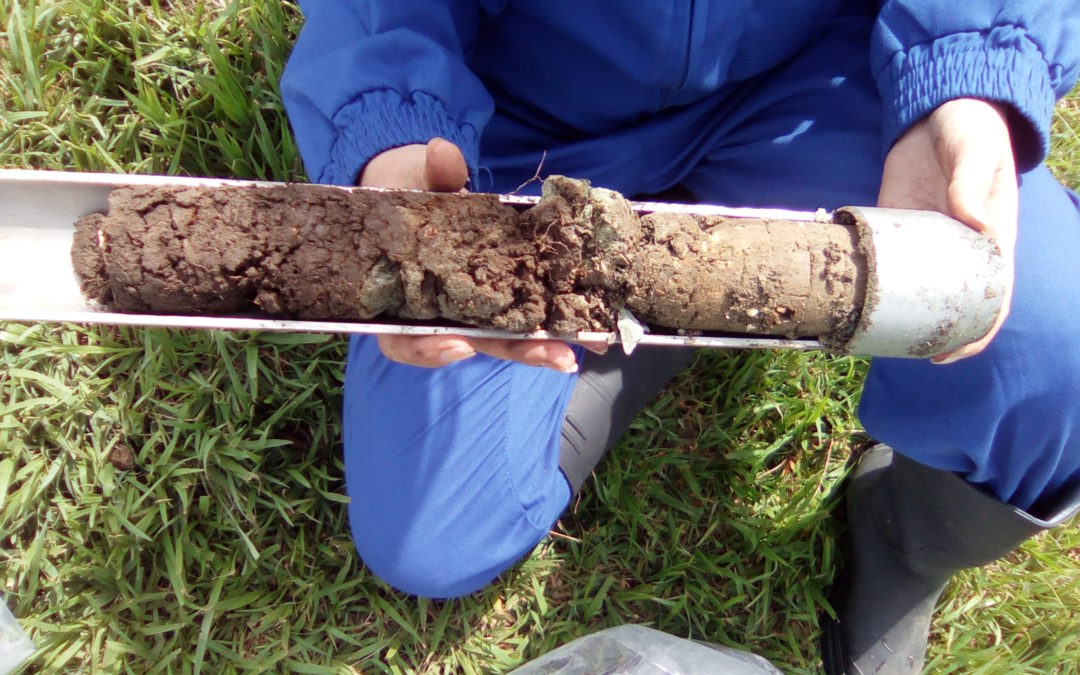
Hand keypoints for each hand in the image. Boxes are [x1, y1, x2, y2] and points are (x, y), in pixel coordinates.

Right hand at [360, 138, 582, 371]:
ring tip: (583, 348)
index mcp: (403, 297)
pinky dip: (554, 317)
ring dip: (545, 343)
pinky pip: (526, 308)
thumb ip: (430, 175)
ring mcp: (476, 304)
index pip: (406, 340)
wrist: (420, 182)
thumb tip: (441, 154)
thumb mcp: (412, 179)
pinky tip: (587, 322)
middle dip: (516, 349)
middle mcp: (442, 309)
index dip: (428, 349)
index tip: (459, 345)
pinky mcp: (504, 287)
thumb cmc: (407, 190)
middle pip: (473, 343)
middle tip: (556, 357)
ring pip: (506, 335)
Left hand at [877, 98, 1017, 363]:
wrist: (936, 105)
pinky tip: (852, 296)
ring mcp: (925, 237)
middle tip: (900, 353)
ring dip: (898, 311)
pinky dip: (873, 278)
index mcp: (992, 239)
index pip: (991, 298)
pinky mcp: (895, 223)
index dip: (976, 333)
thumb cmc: (972, 128)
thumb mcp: (976, 153)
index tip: (949, 355)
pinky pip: (885, 257)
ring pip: (914, 286)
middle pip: (949, 302)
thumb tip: (975, 226)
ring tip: (872, 336)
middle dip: (930, 332)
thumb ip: (972, 185)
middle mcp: (958, 246)